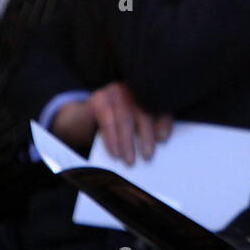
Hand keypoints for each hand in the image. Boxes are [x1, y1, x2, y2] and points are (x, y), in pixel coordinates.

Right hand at [54, 83, 172, 164]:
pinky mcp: (99, 98)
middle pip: (143, 112)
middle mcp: (133, 88)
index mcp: (147, 93)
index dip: (163, 122)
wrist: (86, 117)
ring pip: (125, 119)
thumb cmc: (119, 124)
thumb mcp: (136, 125)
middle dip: (146, 136)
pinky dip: (112, 140)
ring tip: (130, 160)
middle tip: (148, 156)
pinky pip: (107, 121)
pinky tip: (115, 153)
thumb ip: (148, 129)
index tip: (163, 139)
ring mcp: (115, 91)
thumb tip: (158, 143)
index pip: (159, 106)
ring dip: (127, 143)